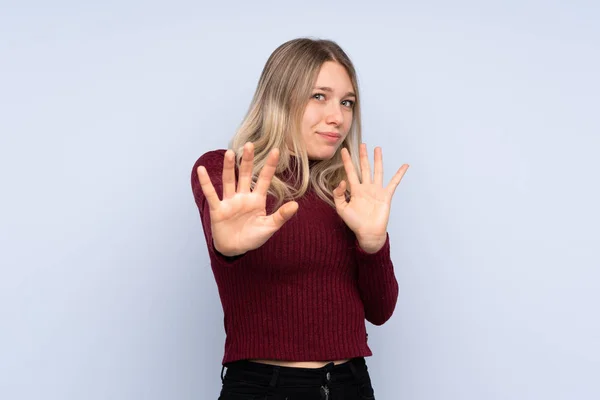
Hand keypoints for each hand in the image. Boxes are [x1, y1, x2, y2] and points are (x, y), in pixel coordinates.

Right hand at [196, 142, 298, 256]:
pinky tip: (201, 170)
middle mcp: (243, 196)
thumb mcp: (269, 227)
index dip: (269, 166)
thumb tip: (296, 205)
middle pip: (245, 174)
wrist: (235, 250)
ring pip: (229, 181)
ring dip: (228, 167)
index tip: (276, 150)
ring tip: (230, 152)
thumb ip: (281, 216)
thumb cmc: (253, 237)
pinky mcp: (218, 209)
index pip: (264, 179)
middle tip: (249, 144)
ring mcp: (230, 202)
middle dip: (247, 160)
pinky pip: (211, 194)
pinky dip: (206, 183)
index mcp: (257, 199)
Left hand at [333, 144, 408, 252]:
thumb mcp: (341, 209)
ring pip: (377, 171)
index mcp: (355, 191)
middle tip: (362, 144)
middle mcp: (366, 188)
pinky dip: (399, 174)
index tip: (344, 150)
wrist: (368, 233)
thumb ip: (339, 195)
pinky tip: (404, 166)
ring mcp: (377, 191)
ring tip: (377, 148)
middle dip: (363, 156)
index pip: (350, 172)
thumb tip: (342, 181)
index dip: (347, 161)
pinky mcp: (386, 196)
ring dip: (377, 160)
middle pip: (364, 168)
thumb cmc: (354, 223)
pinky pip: (394, 183)